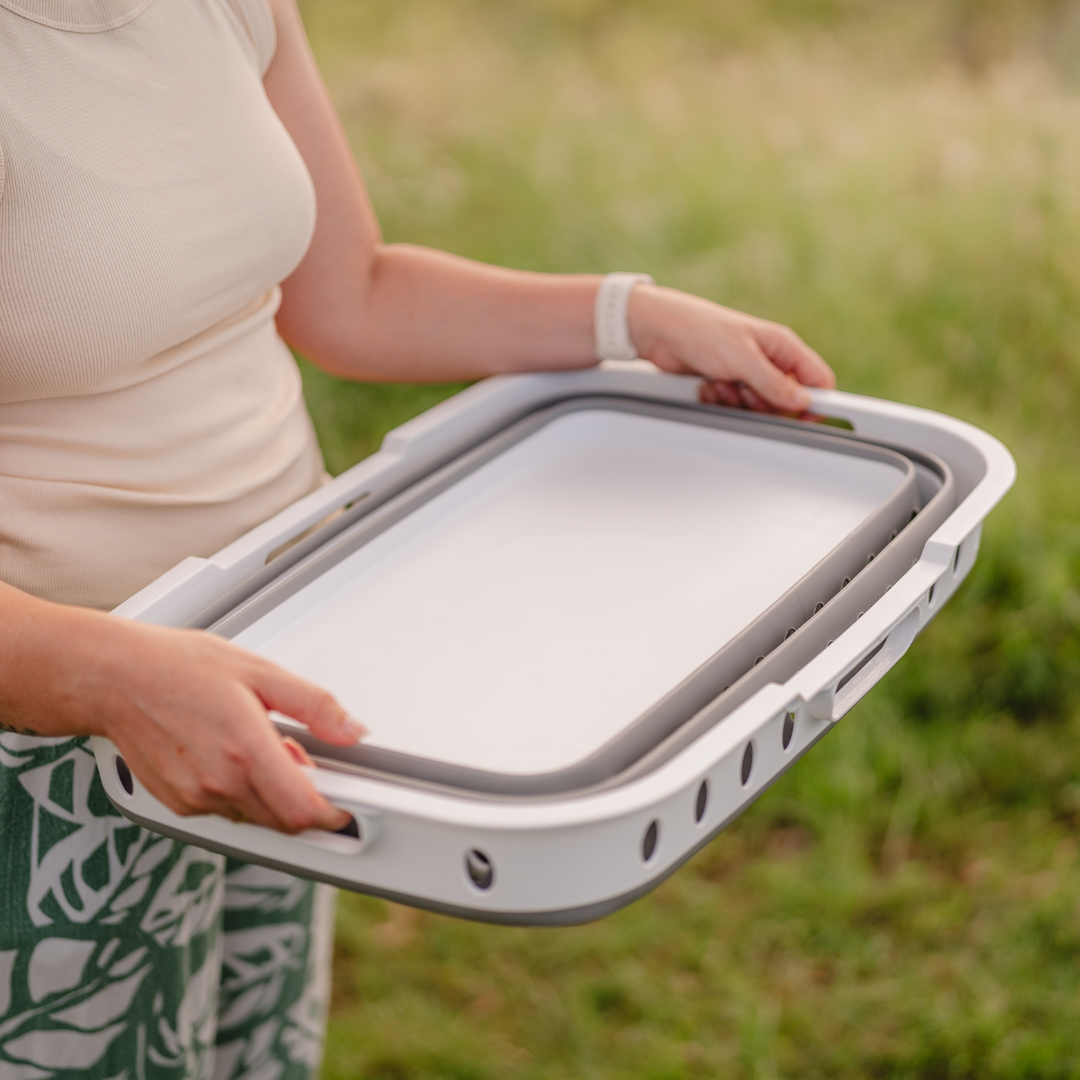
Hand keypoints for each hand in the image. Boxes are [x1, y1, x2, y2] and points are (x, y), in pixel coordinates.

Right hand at [0, 585, 362, 834]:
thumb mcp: (261, 671)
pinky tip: (229, 756)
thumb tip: (353, 729)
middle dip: (301, 796)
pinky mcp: (178, 803)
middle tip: (294, 753)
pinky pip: (226, 811)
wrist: (116, 678)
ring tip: (255, 745)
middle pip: (283, 820)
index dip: (331, 813)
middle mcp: (219, 783)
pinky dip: (240, 793)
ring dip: (270, 794)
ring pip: (255, 817)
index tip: (343, 805)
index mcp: (245, 749)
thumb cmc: (179, 667)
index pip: (301, 810)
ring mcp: (195, 798)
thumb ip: (314, 705)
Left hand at [628, 284, 834, 413]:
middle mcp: (767, 361)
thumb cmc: (702, 330)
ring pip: (756, 409)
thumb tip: (802, 401)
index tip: (804, 418)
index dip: (816, 402)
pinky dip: (718, 402)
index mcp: (782, 346)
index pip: (817, 379)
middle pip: (785, 402)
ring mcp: (746, 375)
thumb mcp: (743, 357)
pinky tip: (707, 385)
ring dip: (736, 403)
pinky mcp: (725, 387)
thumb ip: (774, 383)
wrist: (661, 332)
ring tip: (720, 382)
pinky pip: (732, 409)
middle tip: (744, 390)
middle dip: (762, 404)